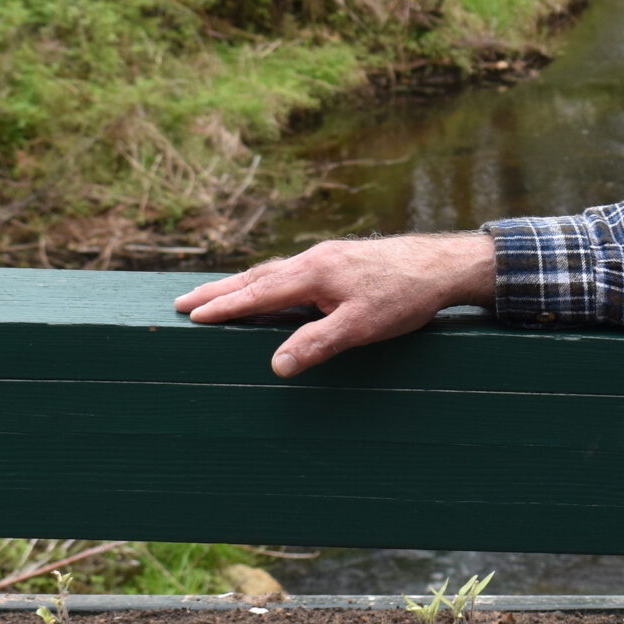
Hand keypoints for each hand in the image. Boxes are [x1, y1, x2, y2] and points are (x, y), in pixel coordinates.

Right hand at [172, 233, 498, 378]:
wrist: (441, 265)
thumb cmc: (404, 296)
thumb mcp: (361, 327)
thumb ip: (317, 344)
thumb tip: (276, 366)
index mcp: (312, 274)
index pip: (257, 294)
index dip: (224, 307)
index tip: (191, 315)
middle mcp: (313, 260)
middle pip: (256, 277)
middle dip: (218, 292)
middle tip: (182, 303)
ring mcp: (326, 257)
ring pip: (273, 272)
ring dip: (240, 284)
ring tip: (214, 295)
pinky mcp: (340, 260)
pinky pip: (291, 271)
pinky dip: (267, 280)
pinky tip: (270, 287)